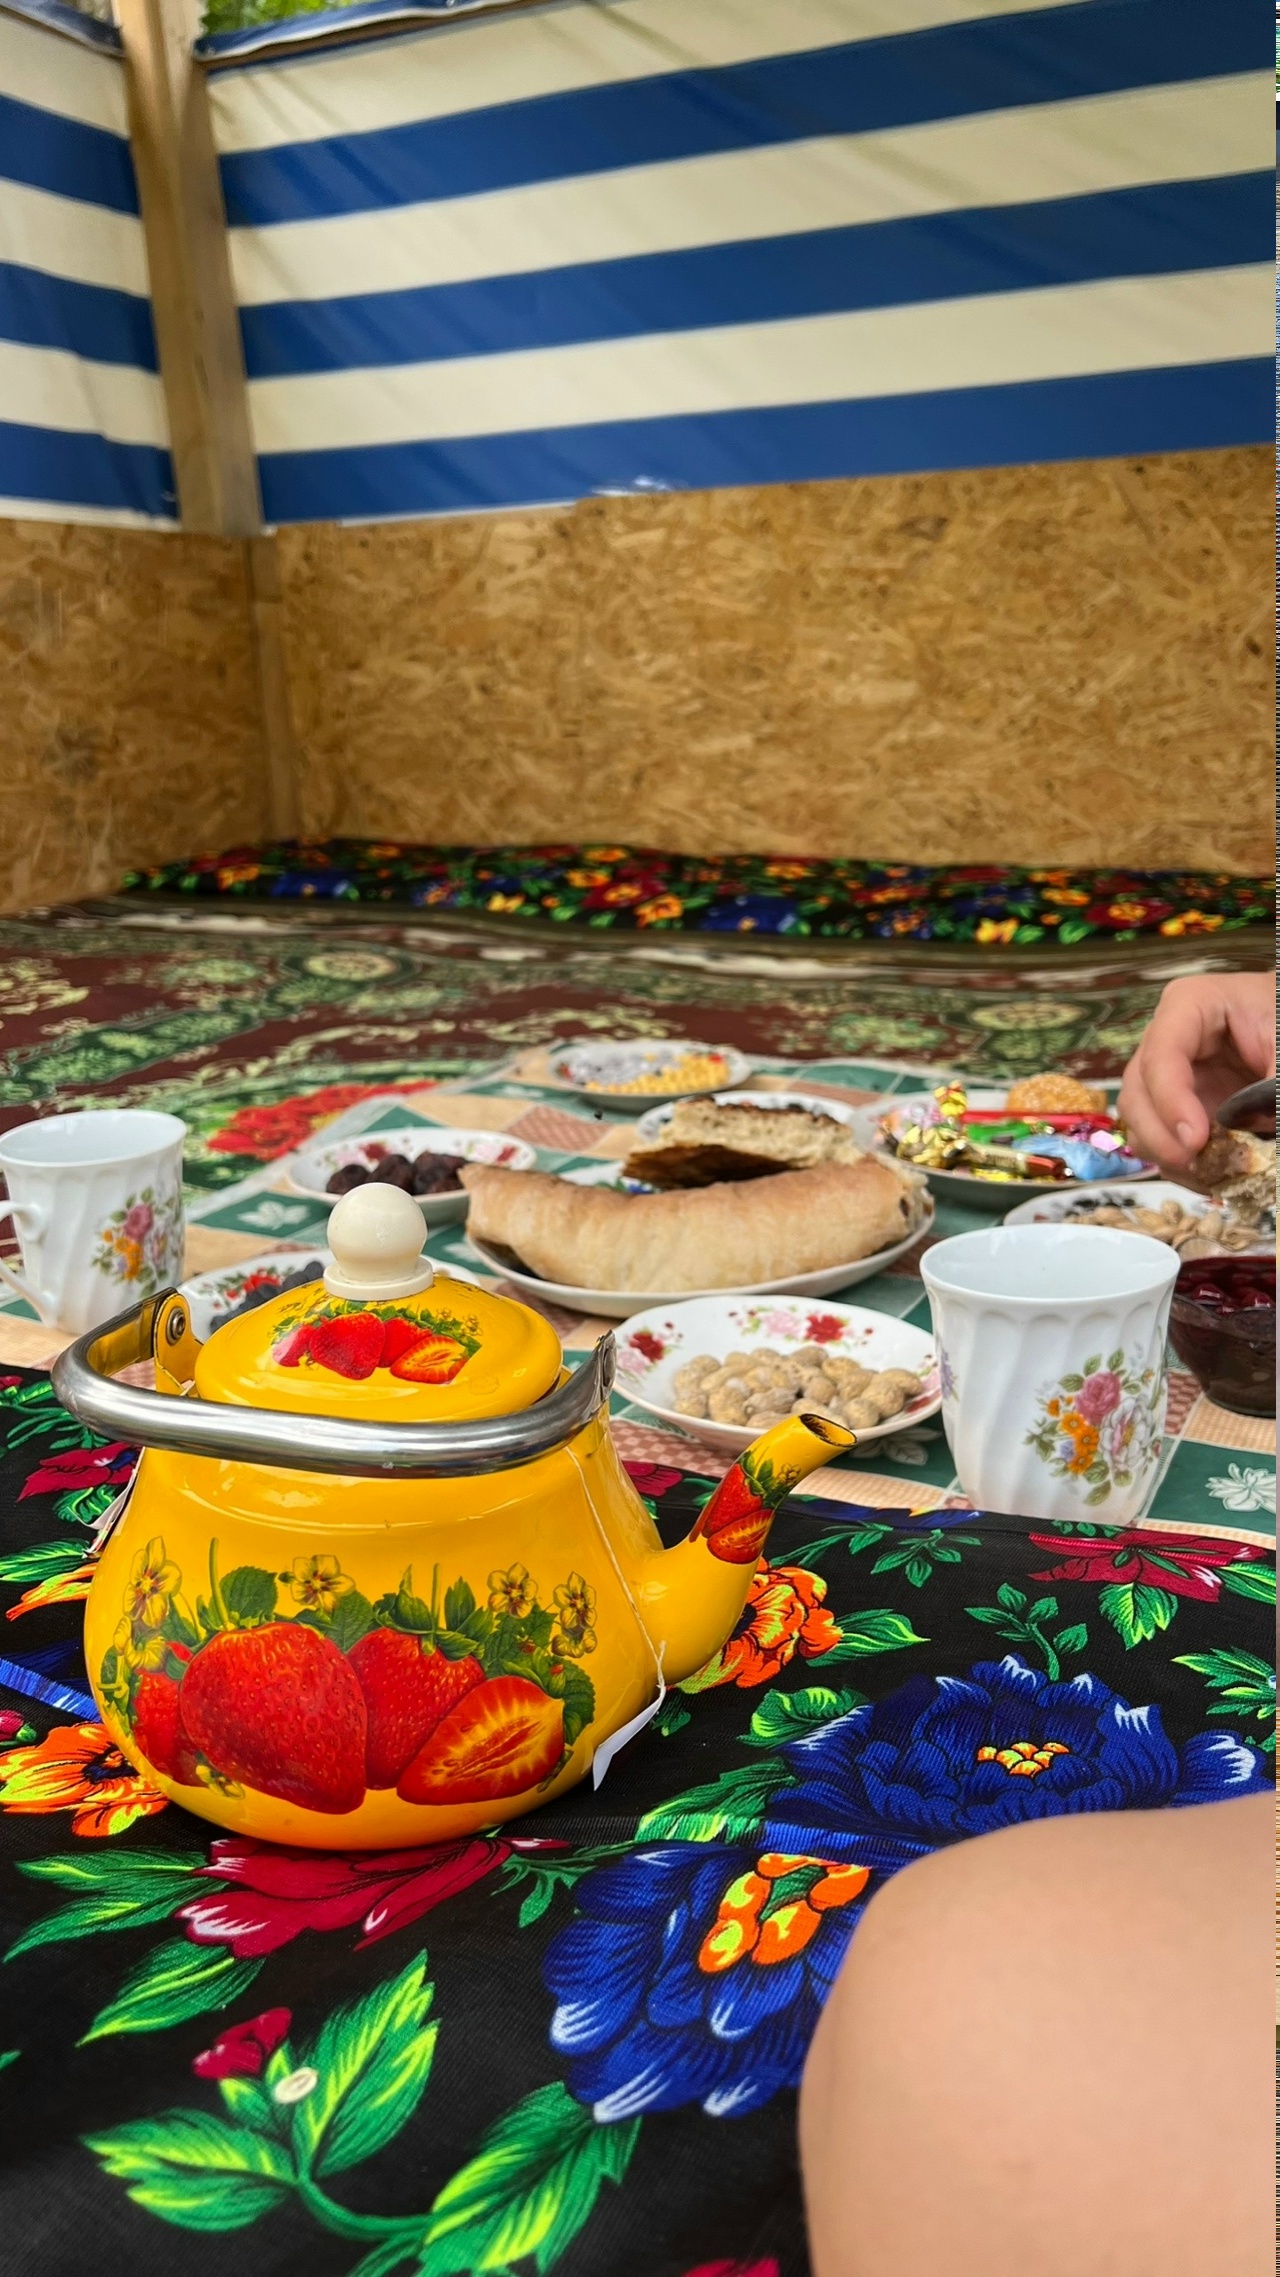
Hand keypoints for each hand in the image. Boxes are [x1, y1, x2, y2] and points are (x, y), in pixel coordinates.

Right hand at [1117, 973, 1274, 1172]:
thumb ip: (1275, 1083)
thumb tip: (1260, 1120)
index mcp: (1190, 1006)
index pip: (1162, 1052)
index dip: (1171, 1099)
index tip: (1196, 1138)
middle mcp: (1166, 1040)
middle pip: (1137, 1091)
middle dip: (1160, 1134)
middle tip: (1195, 1163)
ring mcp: (1168, 1076)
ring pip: (1140, 1121)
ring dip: (1167, 1154)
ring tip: (1210, 1174)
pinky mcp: (1176, 1107)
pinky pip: (1160, 1140)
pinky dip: (1180, 1165)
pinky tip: (1212, 1177)